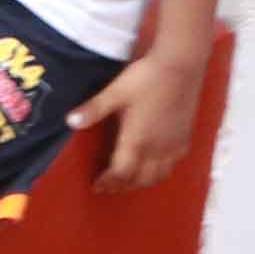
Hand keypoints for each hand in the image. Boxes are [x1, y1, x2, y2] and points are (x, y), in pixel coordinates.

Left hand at [73, 41, 208, 190]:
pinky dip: (159, 172)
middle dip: (123, 186)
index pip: (121, 174)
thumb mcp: (115, 92)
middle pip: (140, 180)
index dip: (108, 182)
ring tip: (128, 179)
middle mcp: (157, 150)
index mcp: (137, 141)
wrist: (180, 67)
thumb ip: (93, 109)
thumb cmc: (146, 79)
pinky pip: (172, 166)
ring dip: (141, 182)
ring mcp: (173, 146)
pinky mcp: (184, 139)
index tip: (96, 185)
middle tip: (109, 186)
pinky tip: (153, 165)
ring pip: (158, 177)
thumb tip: (69, 122)